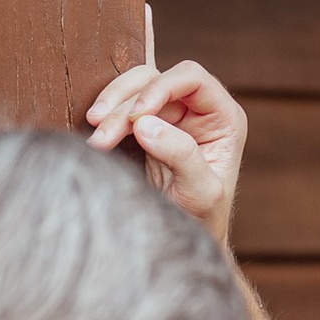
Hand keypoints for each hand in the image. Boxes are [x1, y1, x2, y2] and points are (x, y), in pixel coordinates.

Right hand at [82, 55, 246, 244]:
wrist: (185, 241)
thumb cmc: (204, 219)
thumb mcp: (201, 193)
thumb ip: (181, 155)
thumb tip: (145, 124)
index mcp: (223, 117)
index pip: (192, 78)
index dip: (161, 87)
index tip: (137, 115)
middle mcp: (199, 109)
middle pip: (157, 79)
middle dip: (126, 103)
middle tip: (103, 133)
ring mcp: (172, 114)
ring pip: (135, 88)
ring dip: (111, 108)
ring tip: (95, 137)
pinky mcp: (148, 125)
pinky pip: (123, 107)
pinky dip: (107, 118)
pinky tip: (96, 136)